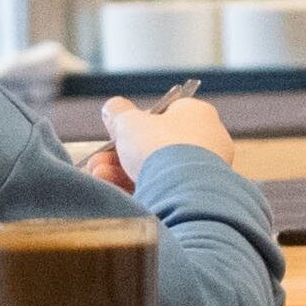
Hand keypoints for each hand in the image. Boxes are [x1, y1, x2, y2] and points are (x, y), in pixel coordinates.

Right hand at [99, 95, 236, 185]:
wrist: (183, 191)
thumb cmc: (160, 147)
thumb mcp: (129, 122)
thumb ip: (118, 113)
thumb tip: (112, 108)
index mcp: (198, 113)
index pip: (164, 114)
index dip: (136, 123)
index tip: (116, 133)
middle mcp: (208, 140)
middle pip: (155, 145)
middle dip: (120, 154)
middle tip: (97, 162)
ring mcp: (205, 171)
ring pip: (156, 170)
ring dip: (122, 173)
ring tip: (100, 177)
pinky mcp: (199, 197)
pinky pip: (164, 190)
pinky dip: (139, 190)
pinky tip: (116, 193)